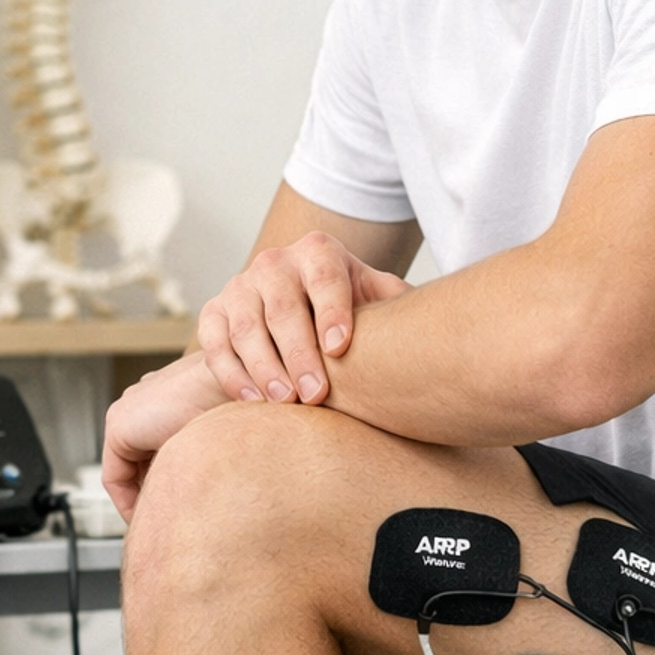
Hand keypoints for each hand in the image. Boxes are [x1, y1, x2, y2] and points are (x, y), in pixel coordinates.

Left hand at [102, 352, 230, 522]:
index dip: (172, 482)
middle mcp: (145, 401)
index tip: (184, 508)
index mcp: (171, 397)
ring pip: (128, 471)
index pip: (159, 449)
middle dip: (157, 494)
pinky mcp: (120, 424)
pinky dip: (129, 502)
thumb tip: (233, 481)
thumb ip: (222, 450)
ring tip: (166, 526)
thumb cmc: (252, 400)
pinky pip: (115, 477)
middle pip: (141, 461)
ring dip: (146, 500)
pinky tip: (153, 519)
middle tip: (174, 525)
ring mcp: (130, 410)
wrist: (245, 376)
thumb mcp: (235, 431)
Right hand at [195, 232, 411, 409]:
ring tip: (285, 400)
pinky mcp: (214, 314)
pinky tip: (253, 400)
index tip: (341, 347)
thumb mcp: (373, 299)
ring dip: (264, 366)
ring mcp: (240, 287)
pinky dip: (232, 373)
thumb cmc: (346, 311)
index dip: (332, 310)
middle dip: (299, 352)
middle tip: (316, 393)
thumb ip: (398, 305)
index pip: (324, 277)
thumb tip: (441, 322)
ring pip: (246, 326)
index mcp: (319, 253)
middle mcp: (275, 264)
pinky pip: (215, 343)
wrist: (295, 313)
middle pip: (283, 306)